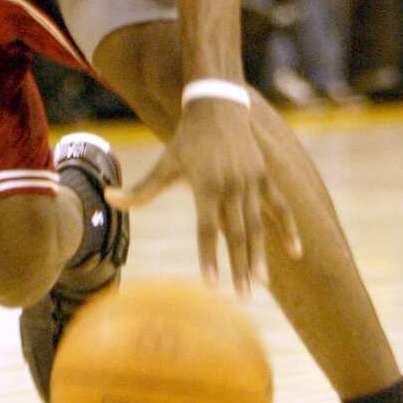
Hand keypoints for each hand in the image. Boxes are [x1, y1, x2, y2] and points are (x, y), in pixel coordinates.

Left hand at [106, 98, 301, 293]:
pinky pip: (280, 207)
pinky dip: (289, 229)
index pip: (207, 228)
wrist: (217, 106)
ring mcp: (251, 180)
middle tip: (243, 296)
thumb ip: (141, 189)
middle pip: (237, 232)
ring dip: (260, 255)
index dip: (209, 256)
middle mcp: (231, 184)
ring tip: (261, 283)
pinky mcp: (264, 177)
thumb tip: (107, 198)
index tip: (211, 284)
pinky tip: (296, 253)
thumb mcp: (165, 164)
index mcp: (205, 184)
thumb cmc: (186, 141)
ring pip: (258, 224)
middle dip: (240, 265)